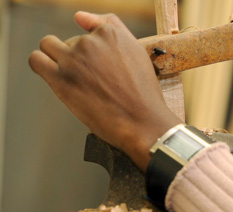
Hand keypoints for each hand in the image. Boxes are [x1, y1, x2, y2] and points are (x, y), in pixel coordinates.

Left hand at [29, 12, 180, 170]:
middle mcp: (90, 42)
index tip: (101, 66)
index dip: (93, 49)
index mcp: (111, 33)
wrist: (142, 121)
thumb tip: (78, 16)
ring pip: (48, 45)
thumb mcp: (136, 51)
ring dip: (57, 59)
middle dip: (77, 57)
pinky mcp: (59, 78)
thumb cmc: (142, 91)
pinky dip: (41, 65)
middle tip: (94, 80)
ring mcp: (73, 60)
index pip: (88, 28)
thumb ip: (110, 26)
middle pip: (70, 41)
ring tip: (75, 79)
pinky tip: (55, 77)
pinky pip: (36, 60)